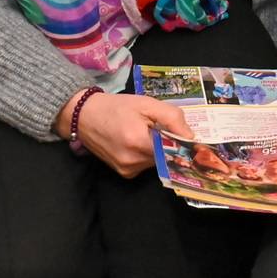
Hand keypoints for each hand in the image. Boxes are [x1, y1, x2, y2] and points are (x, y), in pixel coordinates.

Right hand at [59, 92, 187, 178]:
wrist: (84, 116)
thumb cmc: (117, 107)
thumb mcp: (147, 104)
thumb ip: (172, 118)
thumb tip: (192, 137)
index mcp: (139, 143)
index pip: (174, 150)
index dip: (182, 142)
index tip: (188, 135)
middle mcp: (133, 162)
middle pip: (166, 156)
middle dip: (168, 143)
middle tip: (159, 127)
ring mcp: (127, 170)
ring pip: (157, 161)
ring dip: (157, 148)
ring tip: (144, 132)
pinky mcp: (123, 173)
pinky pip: (145, 164)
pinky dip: (146, 154)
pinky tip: (136, 140)